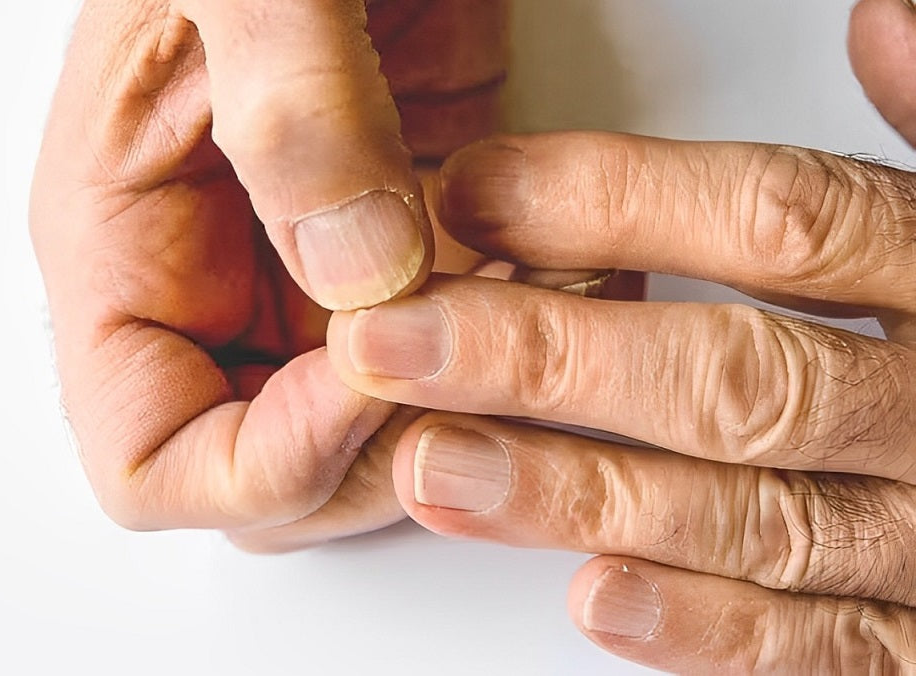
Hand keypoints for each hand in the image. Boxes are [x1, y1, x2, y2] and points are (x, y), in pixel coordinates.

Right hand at [29, 0, 504, 551]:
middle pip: (285, 477)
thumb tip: (362, 271)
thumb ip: (289, 114)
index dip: (266, 463)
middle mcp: (218, 289)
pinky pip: (460, 353)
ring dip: (479, 395)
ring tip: (548, 295)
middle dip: (389, 449)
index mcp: (128, 252)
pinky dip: (524, 337)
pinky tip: (573, 264)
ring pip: (388, 432)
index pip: (156, 463)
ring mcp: (317, 279)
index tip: (372, 376)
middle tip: (477, 362)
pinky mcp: (407, 250)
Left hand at [325, 3, 915, 667]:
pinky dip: (709, 630)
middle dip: (552, 361)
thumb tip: (886, 14)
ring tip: (437, 469)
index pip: (774, 221)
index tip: (467, 197)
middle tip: (394, 343)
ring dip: (583, 497)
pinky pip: (820, 646)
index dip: (612, 204)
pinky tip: (592, 600)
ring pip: (749, 515)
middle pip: (734, 371)